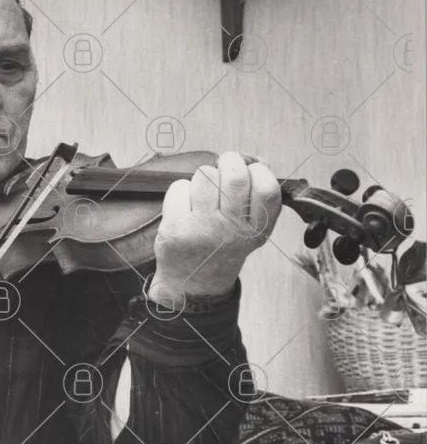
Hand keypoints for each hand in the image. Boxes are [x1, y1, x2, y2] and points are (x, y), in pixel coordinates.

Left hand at [148, 151, 281, 305]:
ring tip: (203, 192)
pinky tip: (185, 206)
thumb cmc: (222, 246)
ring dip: (203, 177)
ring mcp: (202, 230)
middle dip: (229, 161)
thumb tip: (257, 159)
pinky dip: (181, 191)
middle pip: (234, 176)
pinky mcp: (175, 229)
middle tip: (225, 165)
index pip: (267, 188)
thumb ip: (258, 197)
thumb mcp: (250, 230)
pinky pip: (179, 188)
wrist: (193, 284)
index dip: (259, 170)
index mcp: (256, 231)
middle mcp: (231, 231)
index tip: (250, 170)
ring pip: (204, 176)